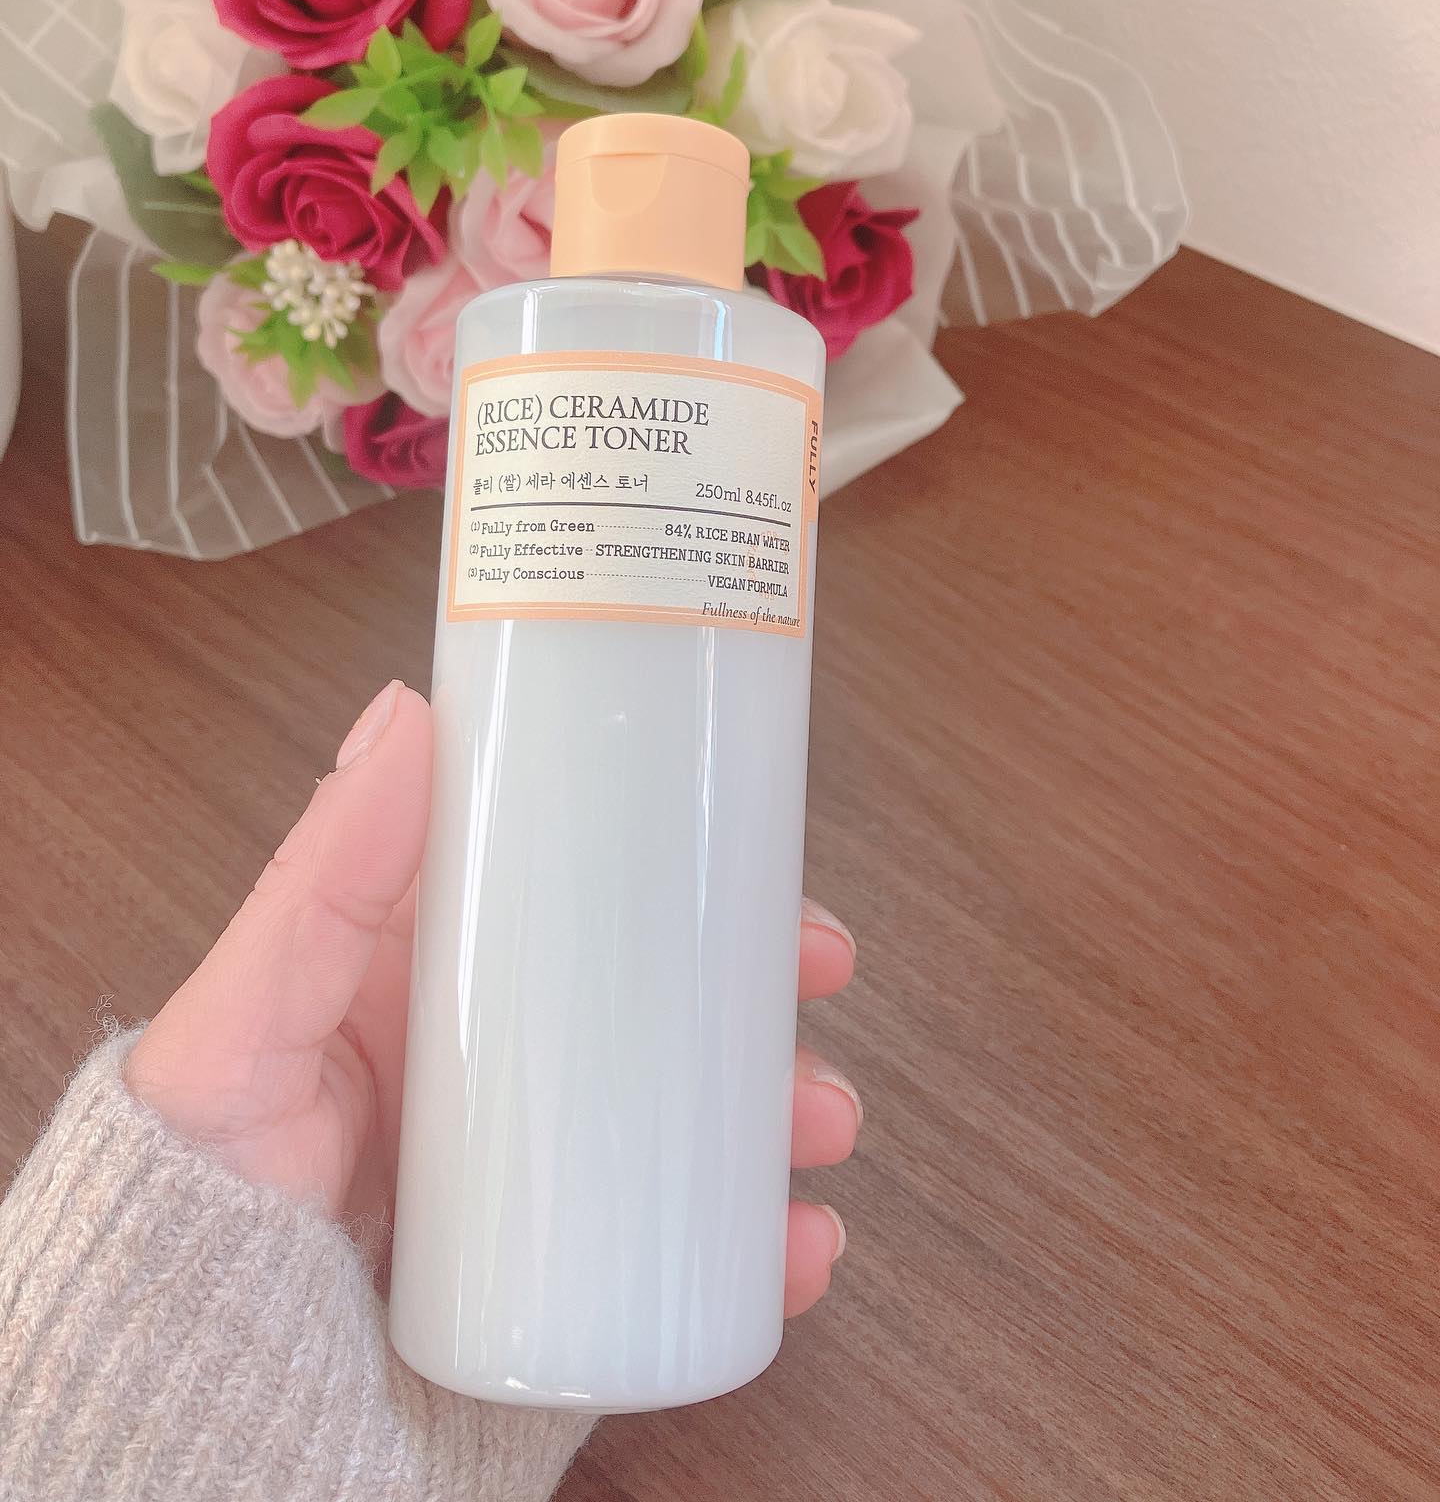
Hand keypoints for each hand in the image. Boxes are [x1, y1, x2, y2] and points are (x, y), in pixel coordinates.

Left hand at [127, 681, 860, 1317]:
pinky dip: (764, 1249)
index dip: (688, 878)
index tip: (765, 868)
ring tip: (820, 1132)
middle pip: (670, 1007)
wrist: (203, 1378)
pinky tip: (801, 1247)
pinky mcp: (567, 1269)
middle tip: (820, 979)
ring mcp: (545, 1170)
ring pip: (698, 1123)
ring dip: (786, 1113)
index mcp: (444, 979)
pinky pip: (686, 1253)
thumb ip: (323, 875)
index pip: (589, 901)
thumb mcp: (253, 1008)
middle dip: (763, 994)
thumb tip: (409, 710)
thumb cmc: (205, 1178)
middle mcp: (508, 1065)